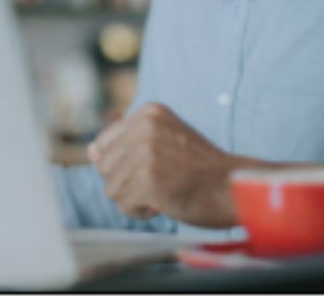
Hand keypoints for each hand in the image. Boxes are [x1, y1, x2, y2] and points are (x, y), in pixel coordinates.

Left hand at [88, 102, 249, 227]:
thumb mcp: (165, 140)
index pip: (104, 143)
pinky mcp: (147, 180)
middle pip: (104, 166)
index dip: (124, 164)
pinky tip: (162, 203)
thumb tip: (89, 152)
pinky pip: (123, 204)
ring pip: (111, 188)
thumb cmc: (201, 168)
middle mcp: (144, 128)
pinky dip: (140, 210)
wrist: (234, 188)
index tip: (151, 167)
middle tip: (160, 181)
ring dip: (134, 197)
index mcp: (148, 113)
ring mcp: (145, 153)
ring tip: (162, 191)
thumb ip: (127, 142)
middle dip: (127, 181)